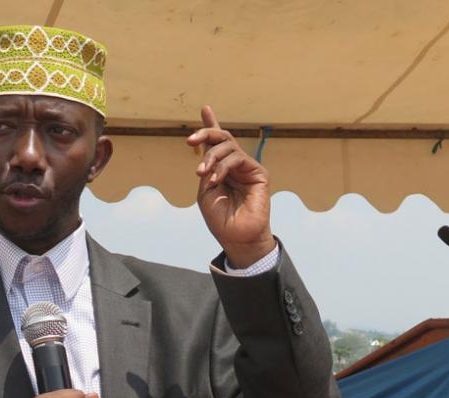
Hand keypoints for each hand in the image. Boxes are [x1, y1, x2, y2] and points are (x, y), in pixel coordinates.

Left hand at [187, 105, 275, 267]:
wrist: (236, 238)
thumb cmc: (220, 219)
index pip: (216, 144)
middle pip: (222, 138)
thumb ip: (206, 169)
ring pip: (228, 146)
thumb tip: (206, 149)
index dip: (211, 126)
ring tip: (202, 174)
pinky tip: (216, 179)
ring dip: (211, 157)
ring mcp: (247, 168)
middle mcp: (234, 166)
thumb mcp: (205, 191)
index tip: (205, 108)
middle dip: (206, 133)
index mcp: (220, 170)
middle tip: (190, 140)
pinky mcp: (258, 173)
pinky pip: (238, 159)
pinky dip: (223, 166)